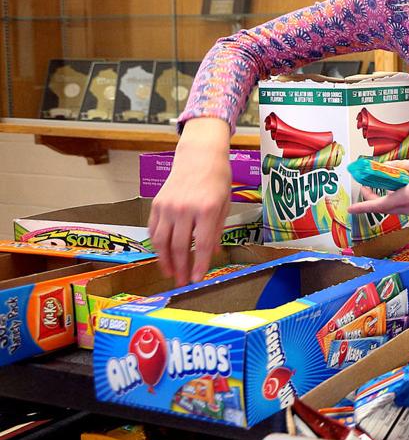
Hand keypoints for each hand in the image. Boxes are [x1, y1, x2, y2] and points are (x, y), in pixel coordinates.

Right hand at [148, 118, 231, 285]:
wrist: (199, 156)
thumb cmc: (217, 179)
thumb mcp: (224, 204)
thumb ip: (216, 229)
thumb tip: (213, 252)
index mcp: (206, 209)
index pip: (201, 245)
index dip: (198, 265)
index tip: (196, 280)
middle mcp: (185, 209)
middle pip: (180, 247)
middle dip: (180, 268)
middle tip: (181, 283)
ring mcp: (168, 207)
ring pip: (161, 241)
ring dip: (165, 261)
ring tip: (170, 273)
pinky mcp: (157, 204)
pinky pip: (153, 230)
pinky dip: (156, 245)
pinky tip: (162, 255)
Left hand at [348, 157, 408, 218]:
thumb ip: (400, 165)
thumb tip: (385, 166)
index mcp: (407, 197)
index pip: (378, 205)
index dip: (363, 207)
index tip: (350, 208)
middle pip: (385, 207)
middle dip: (374, 198)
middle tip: (369, 185)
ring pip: (396, 207)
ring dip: (389, 197)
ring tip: (389, 182)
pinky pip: (408, 207)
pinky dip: (402, 198)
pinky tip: (408, 186)